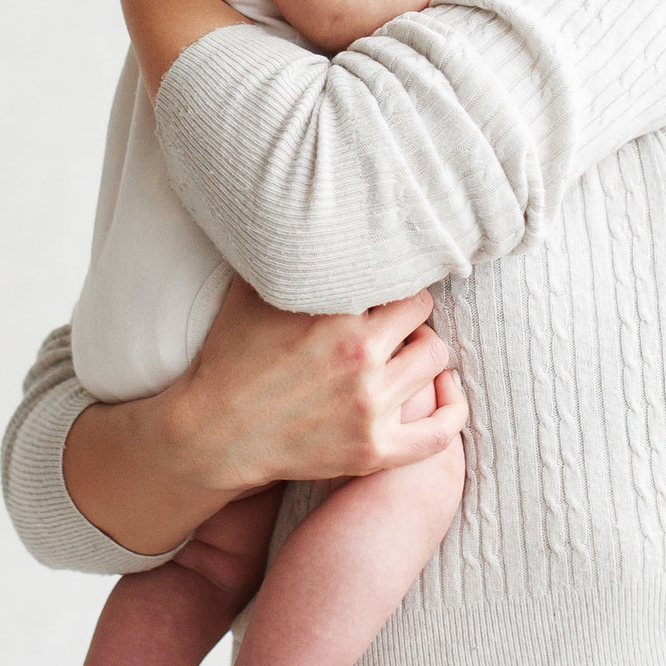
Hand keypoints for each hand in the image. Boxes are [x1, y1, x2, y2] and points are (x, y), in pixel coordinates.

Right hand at [173, 279, 466, 491]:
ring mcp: (369, 408)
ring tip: (404, 350)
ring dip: (424, 352)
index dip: (394, 282)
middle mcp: (358, 359)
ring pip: (436, 362)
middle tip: (393, 319)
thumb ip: (285, 257)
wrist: (212, 434)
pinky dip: (453, 410)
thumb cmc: (230, 358)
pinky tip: (446, 391)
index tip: (386, 286)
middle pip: (424, 315)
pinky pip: (440, 432)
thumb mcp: (249, 293)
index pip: (399, 283)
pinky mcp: (373, 450)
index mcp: (334, 316)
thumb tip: (302, 214)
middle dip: (410, 313)